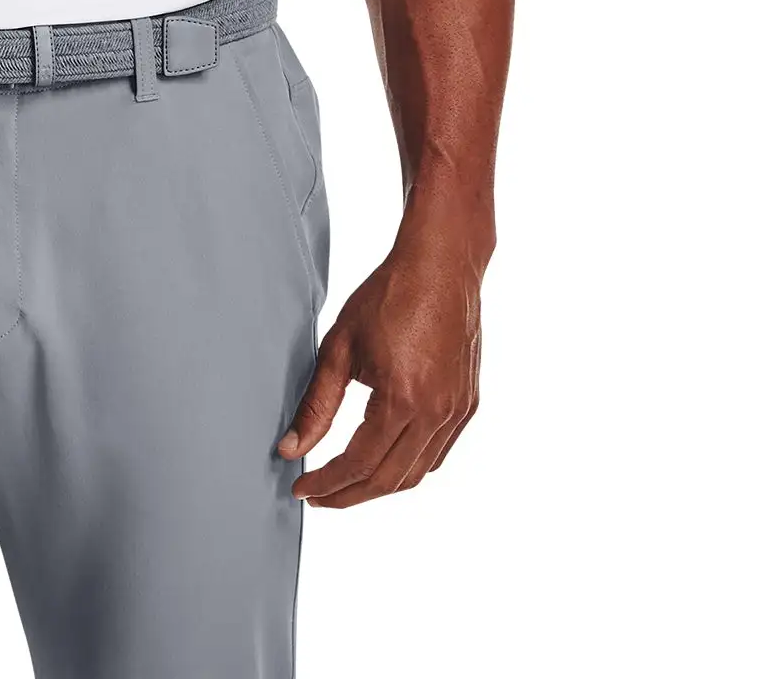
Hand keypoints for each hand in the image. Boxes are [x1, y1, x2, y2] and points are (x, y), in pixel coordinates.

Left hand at [277, 236, 481, 506]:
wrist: (441, 265)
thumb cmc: (389, 295)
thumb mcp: (340, 346)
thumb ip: (316, 404)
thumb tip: (292, 449)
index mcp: (402, 399)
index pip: (360, 464)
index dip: (328, 483)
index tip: (302, 489)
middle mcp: (436, 412)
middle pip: (390, 480)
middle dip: (350, 494)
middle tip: (319, 495)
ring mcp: (457, 411)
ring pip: (417, 473)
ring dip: (380, 485)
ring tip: (346, 481)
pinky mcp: (468, 404)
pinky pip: (437, 453)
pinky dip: (409, 466)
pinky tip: (383, 458)